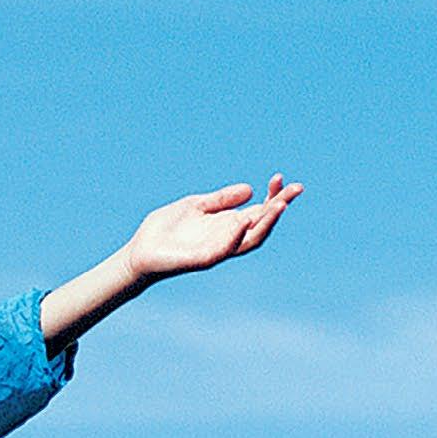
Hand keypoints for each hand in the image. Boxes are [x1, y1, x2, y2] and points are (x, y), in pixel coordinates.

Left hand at [124, 175, 302, 282]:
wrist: (139, 252)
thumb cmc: (166, 230)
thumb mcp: (196, 206)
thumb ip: (221, 199)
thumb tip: (249, 189)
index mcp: (227, 224)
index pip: (258, 211)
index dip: (272, 196)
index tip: (279, 177)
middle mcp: (227, 238)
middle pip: (262, 224)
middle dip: (280, 207)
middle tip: (296, 188)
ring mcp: (217, 250)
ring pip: (250, 240)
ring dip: (266, 223)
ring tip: (279, 205)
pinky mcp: (202, 260)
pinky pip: (224, 250)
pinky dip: (235, 236)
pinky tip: (243, 221)